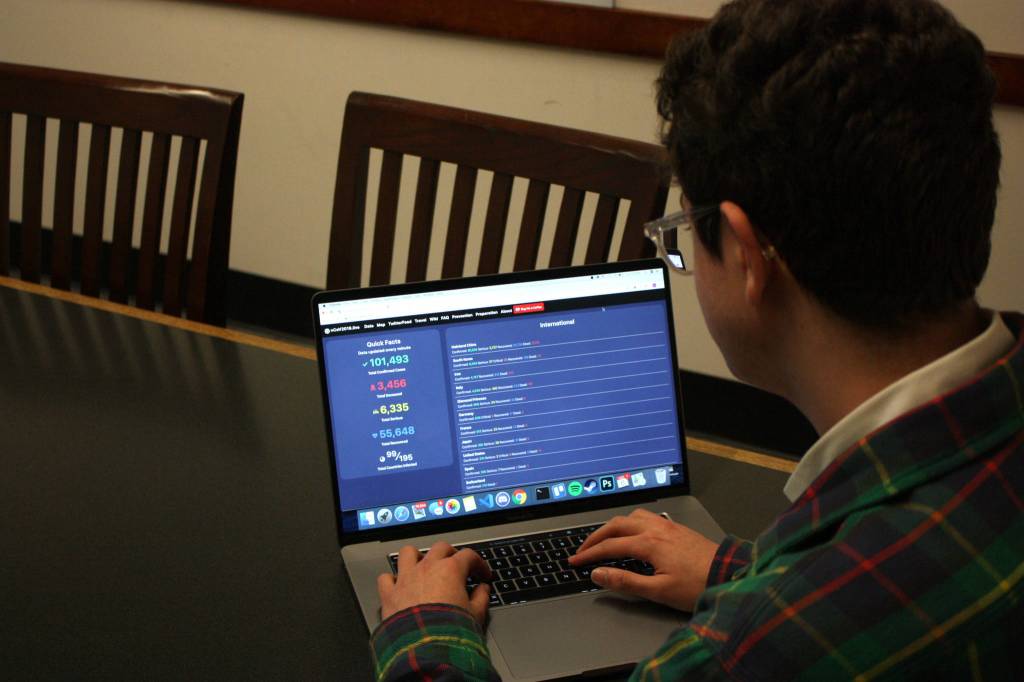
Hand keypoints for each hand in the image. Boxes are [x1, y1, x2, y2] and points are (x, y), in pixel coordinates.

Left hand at [377, 541, 492, 624]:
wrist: (425, 649)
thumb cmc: (450, 632)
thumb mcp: (475, 615)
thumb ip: (481, 598)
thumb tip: (483, 591)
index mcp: (450, 570)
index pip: (469, 556)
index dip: (479, 564)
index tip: (482, 575)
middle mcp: (427, 569)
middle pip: (440, 548)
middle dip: (451, 554)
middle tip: (457, 566)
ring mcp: (406, 579)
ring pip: (408, 553)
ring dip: (417, 557)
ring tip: (423, 566)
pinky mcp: (389, 594)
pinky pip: (386, 578)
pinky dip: (391, 580)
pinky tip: (398, 586)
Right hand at [570, 508, 718, 611]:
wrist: (730, 575)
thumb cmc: (698, 586)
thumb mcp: (658, 591)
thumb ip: (625, 581)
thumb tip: (598, 574)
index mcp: (649, 543)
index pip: (609, 546)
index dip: (589, 554)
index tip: (575, 561)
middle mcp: (656, 530)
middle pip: (617, 525)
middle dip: (596, 536)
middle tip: (584, 548)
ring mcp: (668, 527)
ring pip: (632, 517)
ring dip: (614, 526)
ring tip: (606, 538)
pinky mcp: (678, 529)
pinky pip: (647, 518)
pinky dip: (631, 524)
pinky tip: (635, 534)